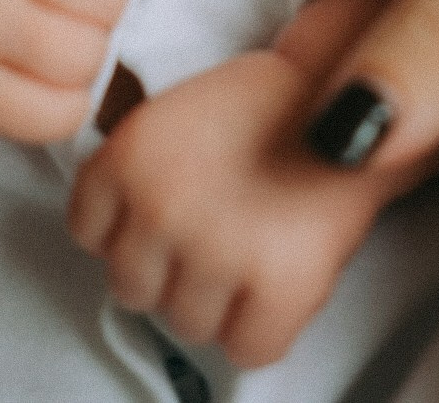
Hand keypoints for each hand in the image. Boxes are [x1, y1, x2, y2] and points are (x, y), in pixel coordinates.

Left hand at [69, 52, 389, 367]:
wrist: (349, 89)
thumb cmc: (264, 104)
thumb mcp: (169, 114)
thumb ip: (131, 175)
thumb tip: (113, 241)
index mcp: (128, 155)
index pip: (88, 233)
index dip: (129, 229)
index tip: (159, 217)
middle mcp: (162, 205)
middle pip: (131, 287)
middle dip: (168, 268)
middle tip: (210, 234)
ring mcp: (218, 248)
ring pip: (184, 323)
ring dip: (213, 300)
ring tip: (246, 249)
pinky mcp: (279, 284)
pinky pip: (246, 348)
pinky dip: (260, 328)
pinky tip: (273, 283)